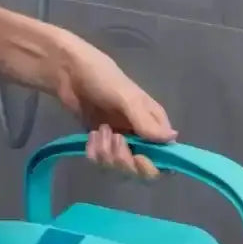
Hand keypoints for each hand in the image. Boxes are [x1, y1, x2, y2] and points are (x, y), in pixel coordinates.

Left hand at [54, 33, 176, 178]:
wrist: (69, 74)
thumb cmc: (103, 79)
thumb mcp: (128, 99)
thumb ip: (147, 123)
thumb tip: (173, 139)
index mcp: (154, 125)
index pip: (165, 157)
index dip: (153, 164)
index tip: (138, 157)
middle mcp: (141, 138)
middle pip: (142, 169)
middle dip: (126, 160)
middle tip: (115, 139)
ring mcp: (121, 143)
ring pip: (120, 168)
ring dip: (107, 153)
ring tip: (99, 131)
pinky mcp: (102, 146)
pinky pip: (101, 164)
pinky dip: (94, 153)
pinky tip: (91, 136)